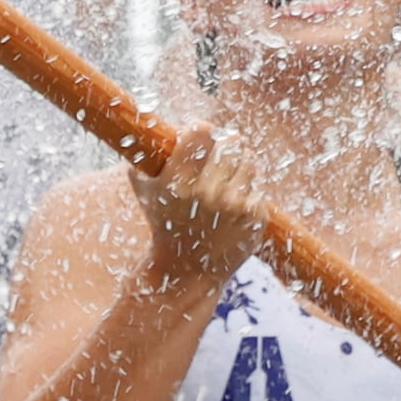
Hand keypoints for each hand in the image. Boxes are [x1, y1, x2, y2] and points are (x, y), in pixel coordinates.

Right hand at [128, 127, 267, 296]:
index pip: (200, 133)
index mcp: (179, 182)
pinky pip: (257, 187)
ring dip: (239, 165)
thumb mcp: (146, 193)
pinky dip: (247, 193)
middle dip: (225, 145)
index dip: (203, 129)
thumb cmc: (165, 225)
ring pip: (248, 161)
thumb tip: (150, 130)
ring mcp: (234, 205)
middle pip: (229, 143)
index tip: (203, 132)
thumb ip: (144, 159)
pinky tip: (232, 208)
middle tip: (220, 152)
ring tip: (226, 180)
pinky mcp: (254, 217)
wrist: (187, 271)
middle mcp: (207, 193)